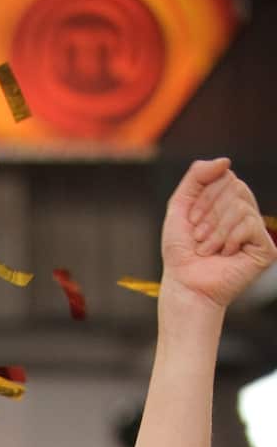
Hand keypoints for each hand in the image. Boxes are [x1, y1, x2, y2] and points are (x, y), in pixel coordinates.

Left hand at [161, 159, 276, 311]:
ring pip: (242, 206)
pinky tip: (225, 254)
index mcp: (228, 202)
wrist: (185, 286)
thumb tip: (226, 161)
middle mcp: (245, 212)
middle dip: (210, 213)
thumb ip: (197, 176)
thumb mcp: (179, 206)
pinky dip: (230, 239)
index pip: (225, 177)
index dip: (204, 198)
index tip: (192, 223)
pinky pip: (250, 224)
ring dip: (217, 230)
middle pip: (235, 187)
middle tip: (199, 238)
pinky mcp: (265, 248)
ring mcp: (256, 230)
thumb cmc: (181, 252)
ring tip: (207, 250)